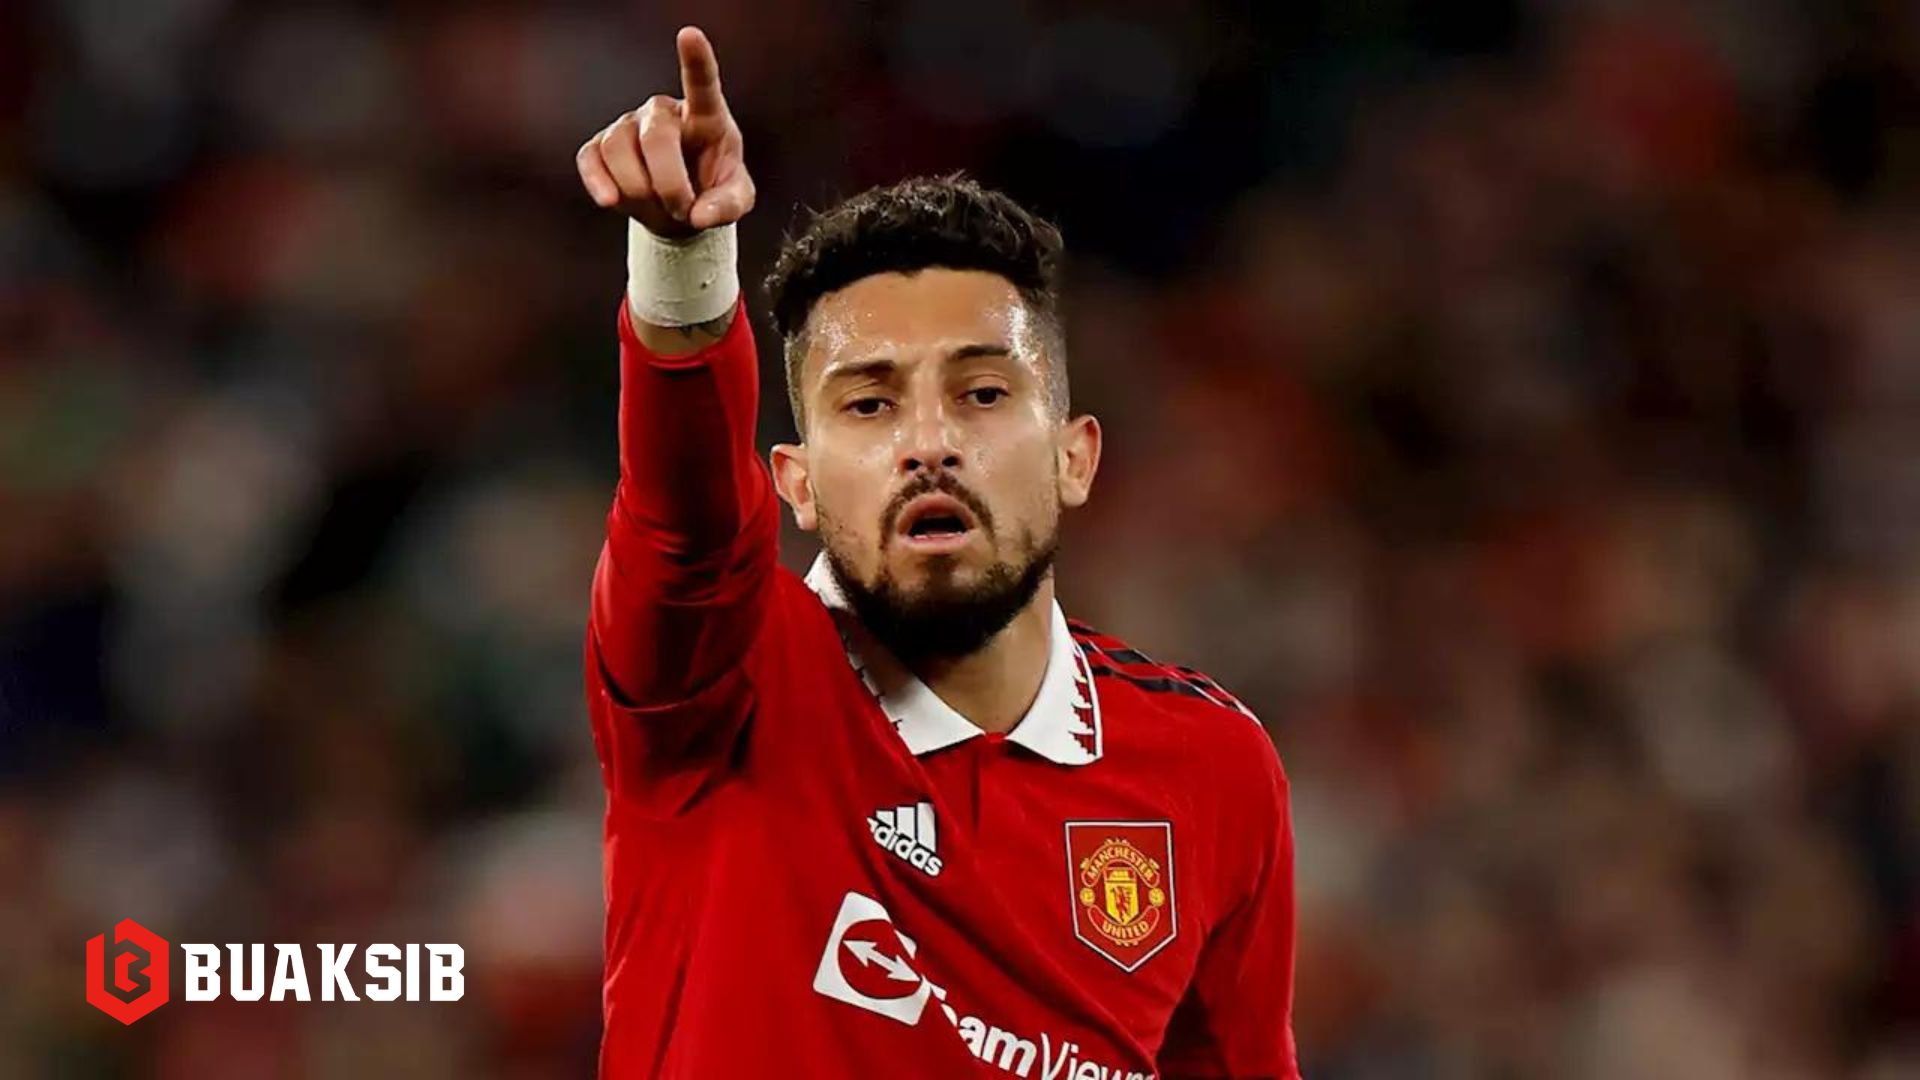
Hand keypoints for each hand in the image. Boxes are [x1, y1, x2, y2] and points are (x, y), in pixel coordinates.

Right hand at [576, 26, 753, 236]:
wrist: (679, 209)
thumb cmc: (713, 193)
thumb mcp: (735, 202)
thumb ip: (727, 206)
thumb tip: (699, 215)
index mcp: (706, 116)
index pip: (702, 83)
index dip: (696, 60)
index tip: (689, 34)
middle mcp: (663, 112)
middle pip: (657, 139)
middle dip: (670, 185)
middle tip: (683, 211)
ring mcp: (628, 125)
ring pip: (619, 152)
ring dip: (640, 192)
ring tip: (659, 207)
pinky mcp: (600, 147)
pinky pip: (591, 160)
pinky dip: (599, 184)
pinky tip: (610, 201)